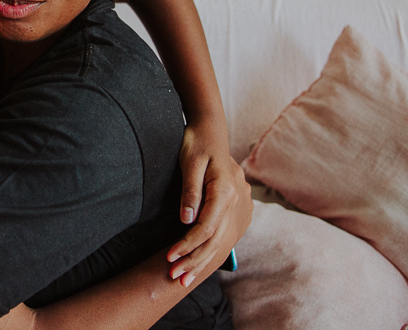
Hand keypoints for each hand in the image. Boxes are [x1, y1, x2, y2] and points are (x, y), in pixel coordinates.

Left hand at [166, 124, 250, 284]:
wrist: (210, 129)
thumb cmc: (196, 142)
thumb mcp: (189, 163)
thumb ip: (190, 192)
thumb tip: (187, 220)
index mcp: (225, 190)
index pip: (206, 226)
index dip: (187, 244)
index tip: (169, 258)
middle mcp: (235, 199)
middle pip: (215, 239)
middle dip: (194, 260)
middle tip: (175, 279)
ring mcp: (237, 203)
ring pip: (220, 239)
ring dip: (201, 260)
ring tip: (184, 277)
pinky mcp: (233, 205)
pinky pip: (222, 232)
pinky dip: (209, 249)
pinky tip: (198, 262)